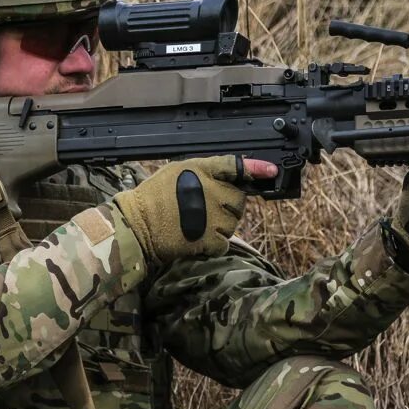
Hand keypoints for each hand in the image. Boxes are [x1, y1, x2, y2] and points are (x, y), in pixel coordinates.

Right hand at [111, 156, 276, 267]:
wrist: (137, 225)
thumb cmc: (154, 197)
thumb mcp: (178, 170)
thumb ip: (207, 171)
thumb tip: (234, 175)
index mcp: (202, 171)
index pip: (235, 166)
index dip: (255, 168)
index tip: (271, 171)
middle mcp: (212, 192)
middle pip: (239, 199)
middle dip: (229, 204)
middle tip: (207, 207)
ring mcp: (213, 217)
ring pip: (233, 222)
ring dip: (222, 225)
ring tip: (198, 222)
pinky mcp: (210, 239)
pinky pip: (224, 242)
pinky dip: (215, 243)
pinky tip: (198, 236)